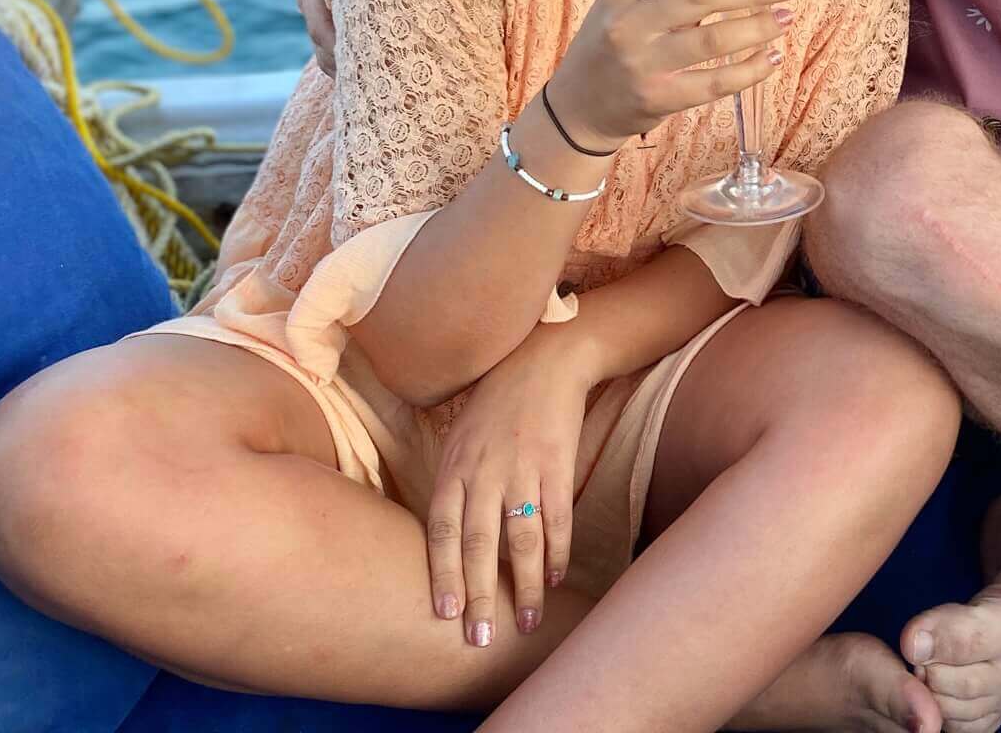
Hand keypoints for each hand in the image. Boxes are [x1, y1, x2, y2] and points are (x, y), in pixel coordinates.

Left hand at [427, 324, 596, 646]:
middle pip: (478, 544)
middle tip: (479, 639)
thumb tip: (442, 540)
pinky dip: (558, 549)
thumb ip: (451, 486)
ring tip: (528, 621)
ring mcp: (522, 468)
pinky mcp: (558, 462)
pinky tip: (558, 576)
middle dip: (478, 595)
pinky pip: (557, 515)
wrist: (544, 360)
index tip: (444, 616)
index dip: (443, 575)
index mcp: (454, 469)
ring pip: (521, 537)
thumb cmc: (495, 404)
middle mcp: (484, 472)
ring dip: (526, 584)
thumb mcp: (458, 439)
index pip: (441, 532)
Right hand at [545, 0, 803, 151]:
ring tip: (786, 16)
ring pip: (712, 40)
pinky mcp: (657, 99)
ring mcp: (642, 63)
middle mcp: (629, 23)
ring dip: (758, 26)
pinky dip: (749, 70)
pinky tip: (771, 58)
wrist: (578, 105)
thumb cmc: (615, 42)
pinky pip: (714, 84)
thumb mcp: (627, 2)